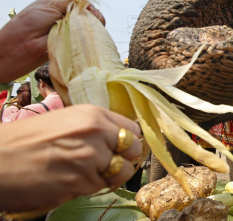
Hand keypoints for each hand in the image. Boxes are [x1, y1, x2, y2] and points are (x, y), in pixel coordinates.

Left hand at [0, 0, 105, 83]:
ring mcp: (75, 34)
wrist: (22, 44)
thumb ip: (69, 2)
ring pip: (93, 27)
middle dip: (92, 12)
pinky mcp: (77, 46)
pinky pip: (90, 40)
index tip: (87, 3)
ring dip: (92, 23)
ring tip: (84, 23)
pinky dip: (91, 35)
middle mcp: (70, 22)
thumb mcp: (49, 6)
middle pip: (91, 16)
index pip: (82, 5)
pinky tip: (86, 32)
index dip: (86, 4)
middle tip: (88, 12)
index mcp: (63, 10)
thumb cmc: (30, 23)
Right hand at [0, 104, 141, 211]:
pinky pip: (99, 188)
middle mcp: (96, 133)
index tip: (121, 150)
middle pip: (134, 150)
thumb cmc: (26, 141)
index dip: (128, 142)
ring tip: (85, 174)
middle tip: (107, 165)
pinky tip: (68, 181)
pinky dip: (88, 188)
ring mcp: (90, 159)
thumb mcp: (65, 121)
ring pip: (121, 173)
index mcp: (93, 115)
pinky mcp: (80, 183)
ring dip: (109, 177)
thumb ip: (95, 128)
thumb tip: (121, 140)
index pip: (133, 129)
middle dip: (125, 160)